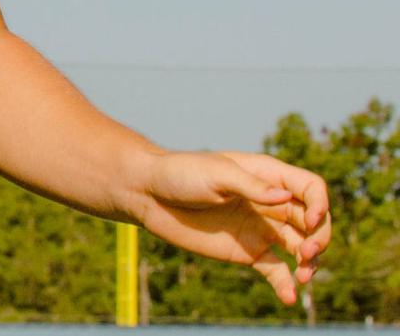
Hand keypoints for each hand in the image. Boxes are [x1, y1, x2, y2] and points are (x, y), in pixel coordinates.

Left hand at [132, 149, 330, 303]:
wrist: (150, 194)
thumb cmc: (181, 173)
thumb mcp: (216, 174)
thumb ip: (251, 186)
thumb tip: (286, 196)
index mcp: (266, 175)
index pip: (311, 188)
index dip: (320, 205)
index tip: (311, 221)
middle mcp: (269, 202)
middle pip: (313, 221)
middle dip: (320, 239)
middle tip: (306, 254)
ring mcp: (261, 228)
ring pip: (302, 248)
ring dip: (311, 263)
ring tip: (302, 276)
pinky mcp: (248, 252)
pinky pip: (278, 271)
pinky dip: (288, 285)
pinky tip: (289, 296)